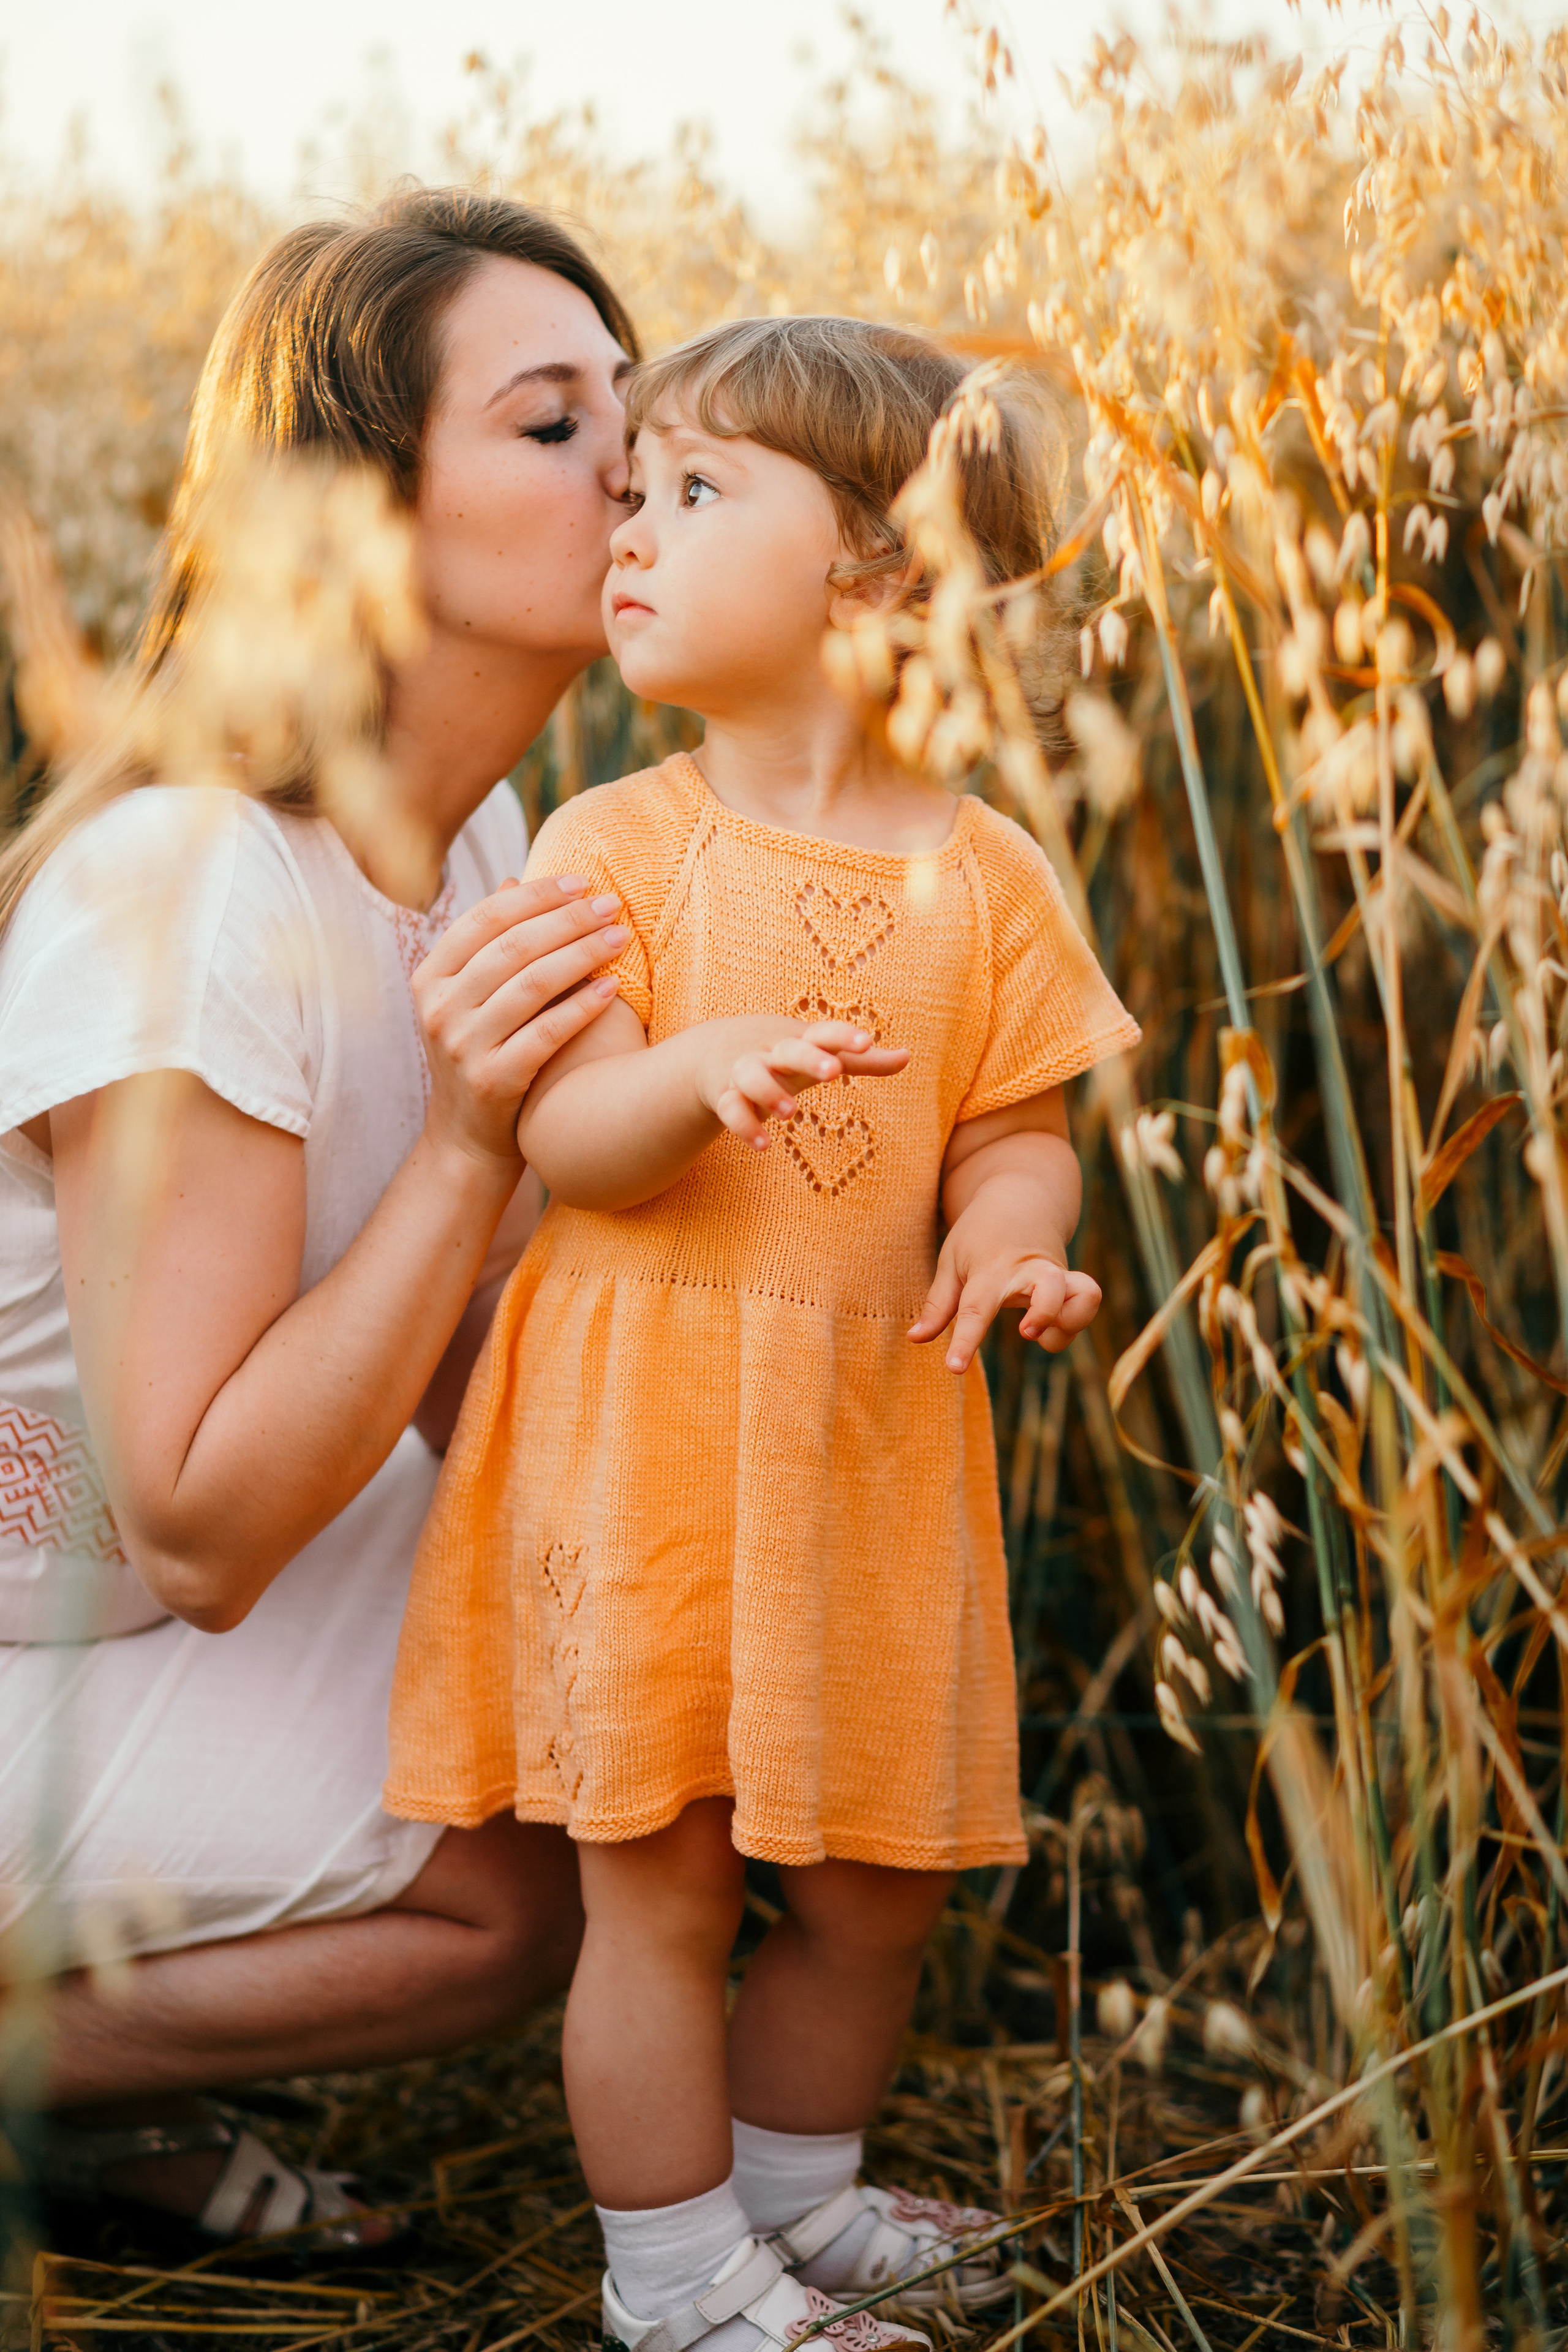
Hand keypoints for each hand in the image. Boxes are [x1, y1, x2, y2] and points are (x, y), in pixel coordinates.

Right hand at [413, 875, 626, 1170]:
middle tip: (612, 906)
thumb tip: (514, 881)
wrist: (467, 1137)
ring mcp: (463, 1046)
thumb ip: (491, 944)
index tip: (582, 882)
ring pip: (531, 985)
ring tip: (620, 939)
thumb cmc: (482, 1052)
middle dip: (568, 920)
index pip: (485, 918)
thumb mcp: (472, 997)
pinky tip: (612, 990)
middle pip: (512, 947)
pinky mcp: (492, 1081)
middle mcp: (440, 1007)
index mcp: (432, 976)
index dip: (536, 895)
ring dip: (581, 955)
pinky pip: (545, 1035)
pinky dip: (581, 1008)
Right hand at [698, 1019, 909, 1148]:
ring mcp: (745, 1071)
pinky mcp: (724, 1095)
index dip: (844, 1037)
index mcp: (800, 1039)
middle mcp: (772, 1052)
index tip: (866, 1042)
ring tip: (790, 1112)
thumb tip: (909, 1056)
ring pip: (752, 1077)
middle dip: (810, 1058)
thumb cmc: (782, 1054)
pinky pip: (731, 1109)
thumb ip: (863, 1060)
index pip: (824, 1032)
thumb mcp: (819, 1053)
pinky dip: (744, 1126)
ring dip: (769, 1092)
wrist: (711, 1051)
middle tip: (833, 1071)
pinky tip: (764, 1145)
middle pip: (791, 1050)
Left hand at [910, 1235, 1101, 1372]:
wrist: (1020, 1198)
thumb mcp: (950, 1262)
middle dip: (1046, 1313)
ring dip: (1070, 1321)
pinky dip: (1076, 1321)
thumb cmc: (978, 1235)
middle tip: (1026, 1332)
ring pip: (1085, 1294)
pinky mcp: (1073, 1282)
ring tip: (1042, 1334)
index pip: (977, 1307)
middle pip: (1050, 1288)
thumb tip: (914, 1340)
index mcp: (990, 1268)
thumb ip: (937, 1305)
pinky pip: (1088, 1301)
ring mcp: (1056, 1275)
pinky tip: (1050, 1329)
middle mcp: (1028, 1271)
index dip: (966, 1341)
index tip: (954, 1368)